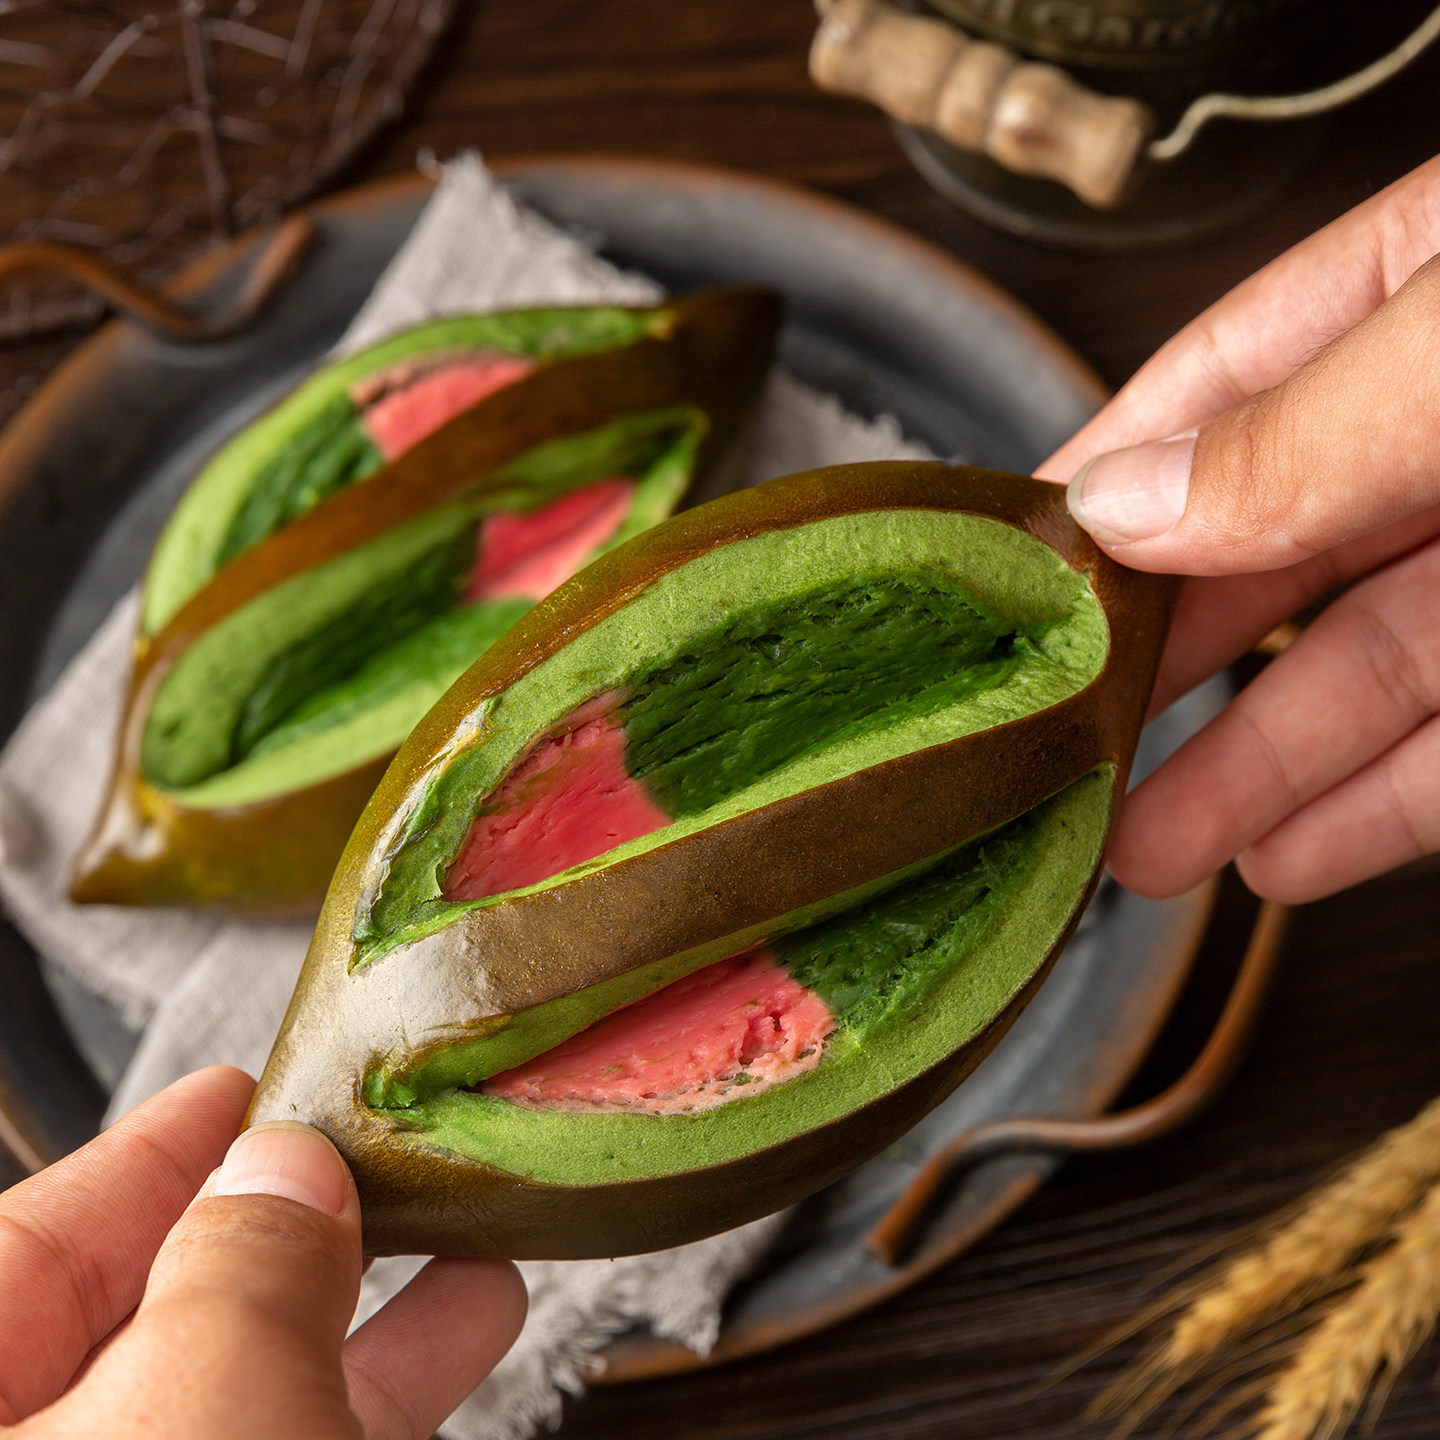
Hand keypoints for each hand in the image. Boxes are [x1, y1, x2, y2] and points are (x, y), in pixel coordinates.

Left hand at [0, 1066, 525, 1438]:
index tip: (245, 1084)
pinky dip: (390, 1378)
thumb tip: (287, 1168)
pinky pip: (309, 1436)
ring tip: (466, 1211)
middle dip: (284, 1212)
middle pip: (155, 1309)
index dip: (154, 1150)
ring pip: (251, 1385)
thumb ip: (238, 1271)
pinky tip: (474, 1313)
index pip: (38, 1242)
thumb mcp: (191, 1416)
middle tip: (372, 1136)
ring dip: (370, 1292)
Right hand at [1037, 153, 1439, 904]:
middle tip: (1045, 751)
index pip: (1211, 390)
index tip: (995, 580)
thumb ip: (1303, 427)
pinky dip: (1378, 811)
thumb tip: (1117, 508)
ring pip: (1354, 674)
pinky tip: (1289, 862)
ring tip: (1137, 853)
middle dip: (1148, 667)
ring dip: (1244, 771)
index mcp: (1414, 297)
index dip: (1100, 486)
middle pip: (1258, 560)